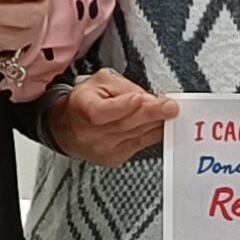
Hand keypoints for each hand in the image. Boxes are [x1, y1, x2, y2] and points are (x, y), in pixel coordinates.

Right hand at [45, 69, 176, 164]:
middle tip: (170, 107)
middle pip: (124, 124)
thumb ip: (124, 87)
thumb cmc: (85, 101)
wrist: (68, 127)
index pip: (100, 112)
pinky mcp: (114, 158)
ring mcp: (102, 149)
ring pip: (135, 136)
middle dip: (151, 114)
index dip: (122, 106)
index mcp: (81, 109)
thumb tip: (148, 99)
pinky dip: (152, 134)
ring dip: (156, 124)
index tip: (140, 98)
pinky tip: (160, 125)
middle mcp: (89, 133)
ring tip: (169, 113)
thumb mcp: (101, 82)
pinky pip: (139, 146)